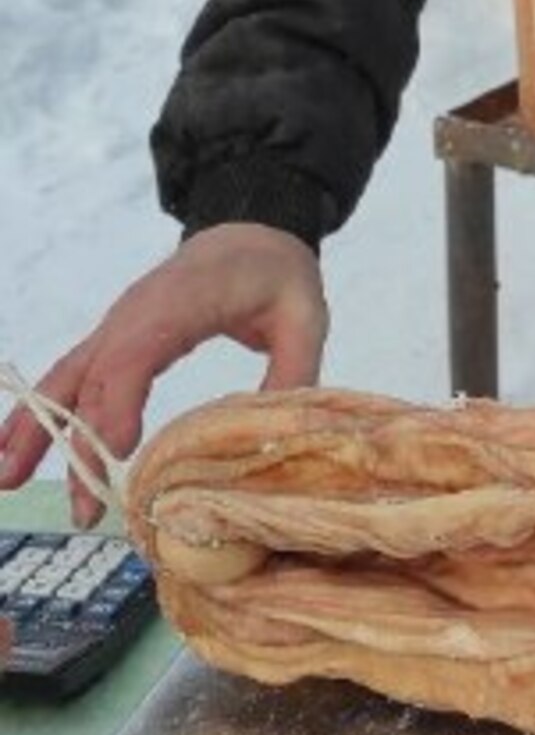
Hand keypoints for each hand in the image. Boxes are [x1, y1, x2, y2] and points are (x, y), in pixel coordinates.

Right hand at [0, 225, 327, 523]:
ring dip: (36, 427)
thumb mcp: (305, 315)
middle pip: (94, 376)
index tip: (114, 450)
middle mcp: (136, 313)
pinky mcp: (114, 339)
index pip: (137, 351)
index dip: (120, 399)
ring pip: (68, 377)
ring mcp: (118, 325)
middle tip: (76, 504)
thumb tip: (277, 433)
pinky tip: (13, 449)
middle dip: (74, 439)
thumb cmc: (276, 274)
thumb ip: (294, 370)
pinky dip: (40, 411)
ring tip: (6, 479)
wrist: (249, 230)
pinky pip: (72, 375)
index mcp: (182, 301)